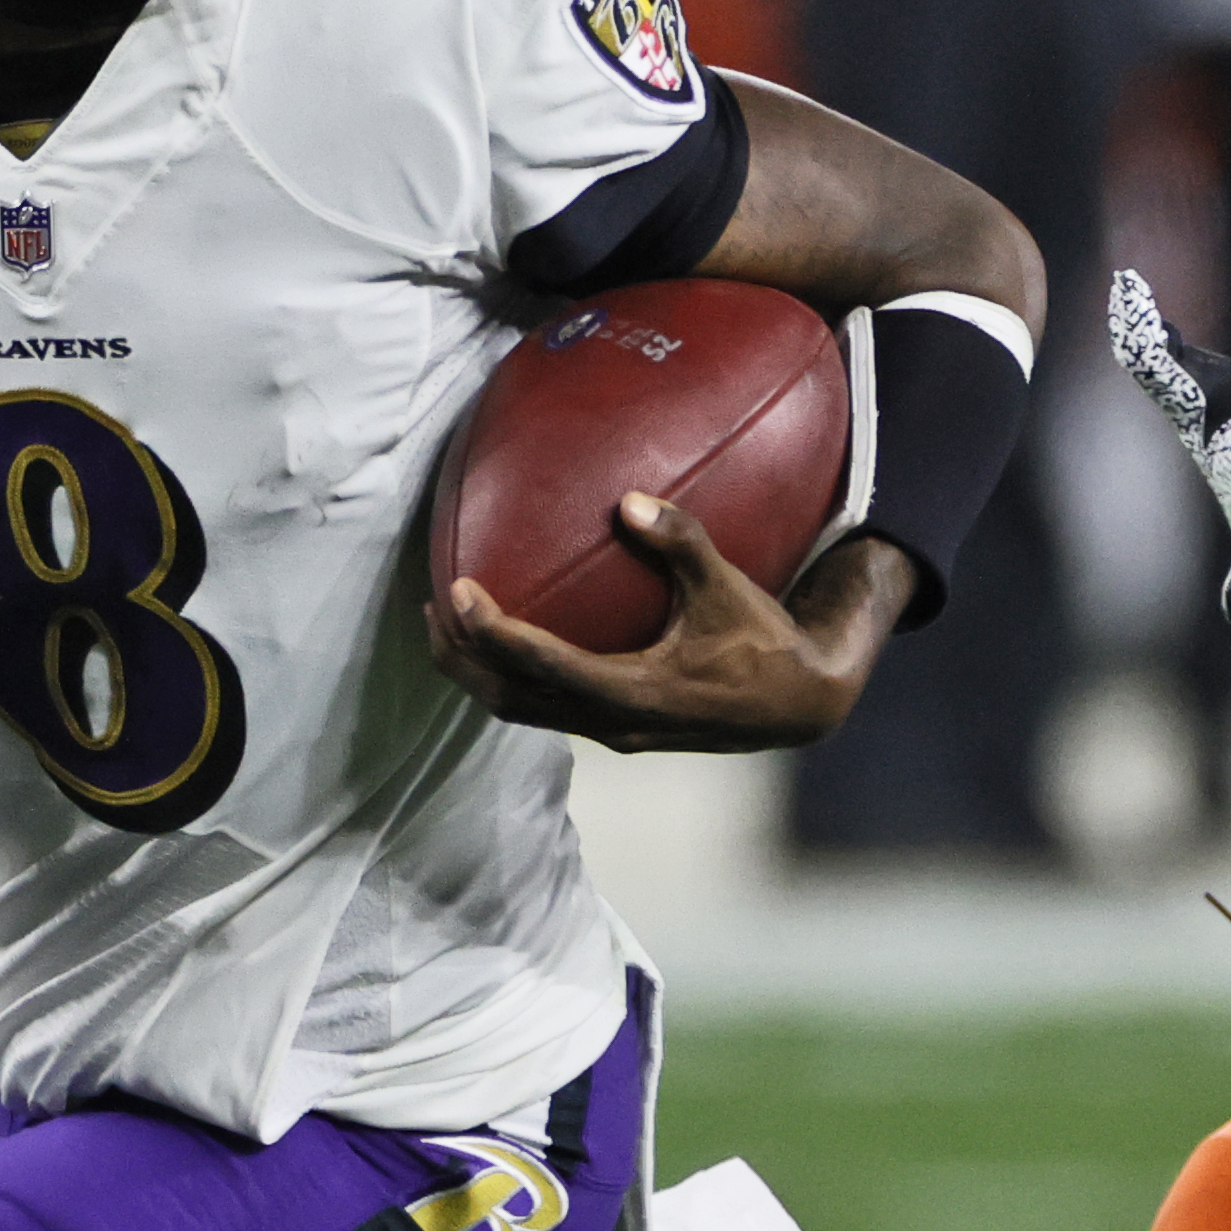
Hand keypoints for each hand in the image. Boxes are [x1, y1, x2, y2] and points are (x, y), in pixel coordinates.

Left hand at [424, 495, 903, 752]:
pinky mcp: (616, 727)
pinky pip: (545, 705)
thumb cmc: (763, 642)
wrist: (796, 706)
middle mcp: (611, 723)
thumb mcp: (728, 587)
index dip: (490, 632)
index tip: (456, 591)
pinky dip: (512, 674)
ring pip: (521, 710)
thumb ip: (681, 541)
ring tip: (449, 624)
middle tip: (434, 605)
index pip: (540, 667)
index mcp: (633, 694)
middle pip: (509, 700)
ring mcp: (611, 731)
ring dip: (478, 672)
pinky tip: (506, 637)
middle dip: (463, 658)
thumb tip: (627, 499)